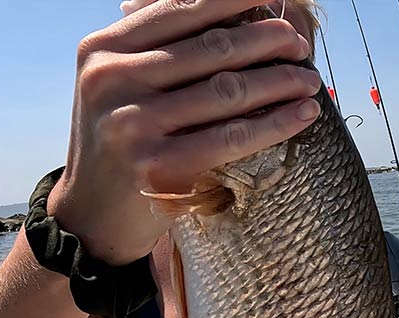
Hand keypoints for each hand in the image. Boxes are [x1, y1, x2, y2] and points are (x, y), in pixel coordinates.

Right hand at [48, 0, 322, 265]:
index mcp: (104, 48)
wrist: (91, 214)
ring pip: (227, 90)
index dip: (234, 0)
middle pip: (211, 48)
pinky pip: (231, 137)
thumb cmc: (121, 139)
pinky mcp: (157, 167)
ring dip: (279, 81)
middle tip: (298, 45)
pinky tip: (302, 114)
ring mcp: (133, 124)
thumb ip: (160, 47)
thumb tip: (236, 12)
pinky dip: (275, 123)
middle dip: (266, 41)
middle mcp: (113, 80)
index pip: (180, 9)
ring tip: (307, 79)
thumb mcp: (120, 82)